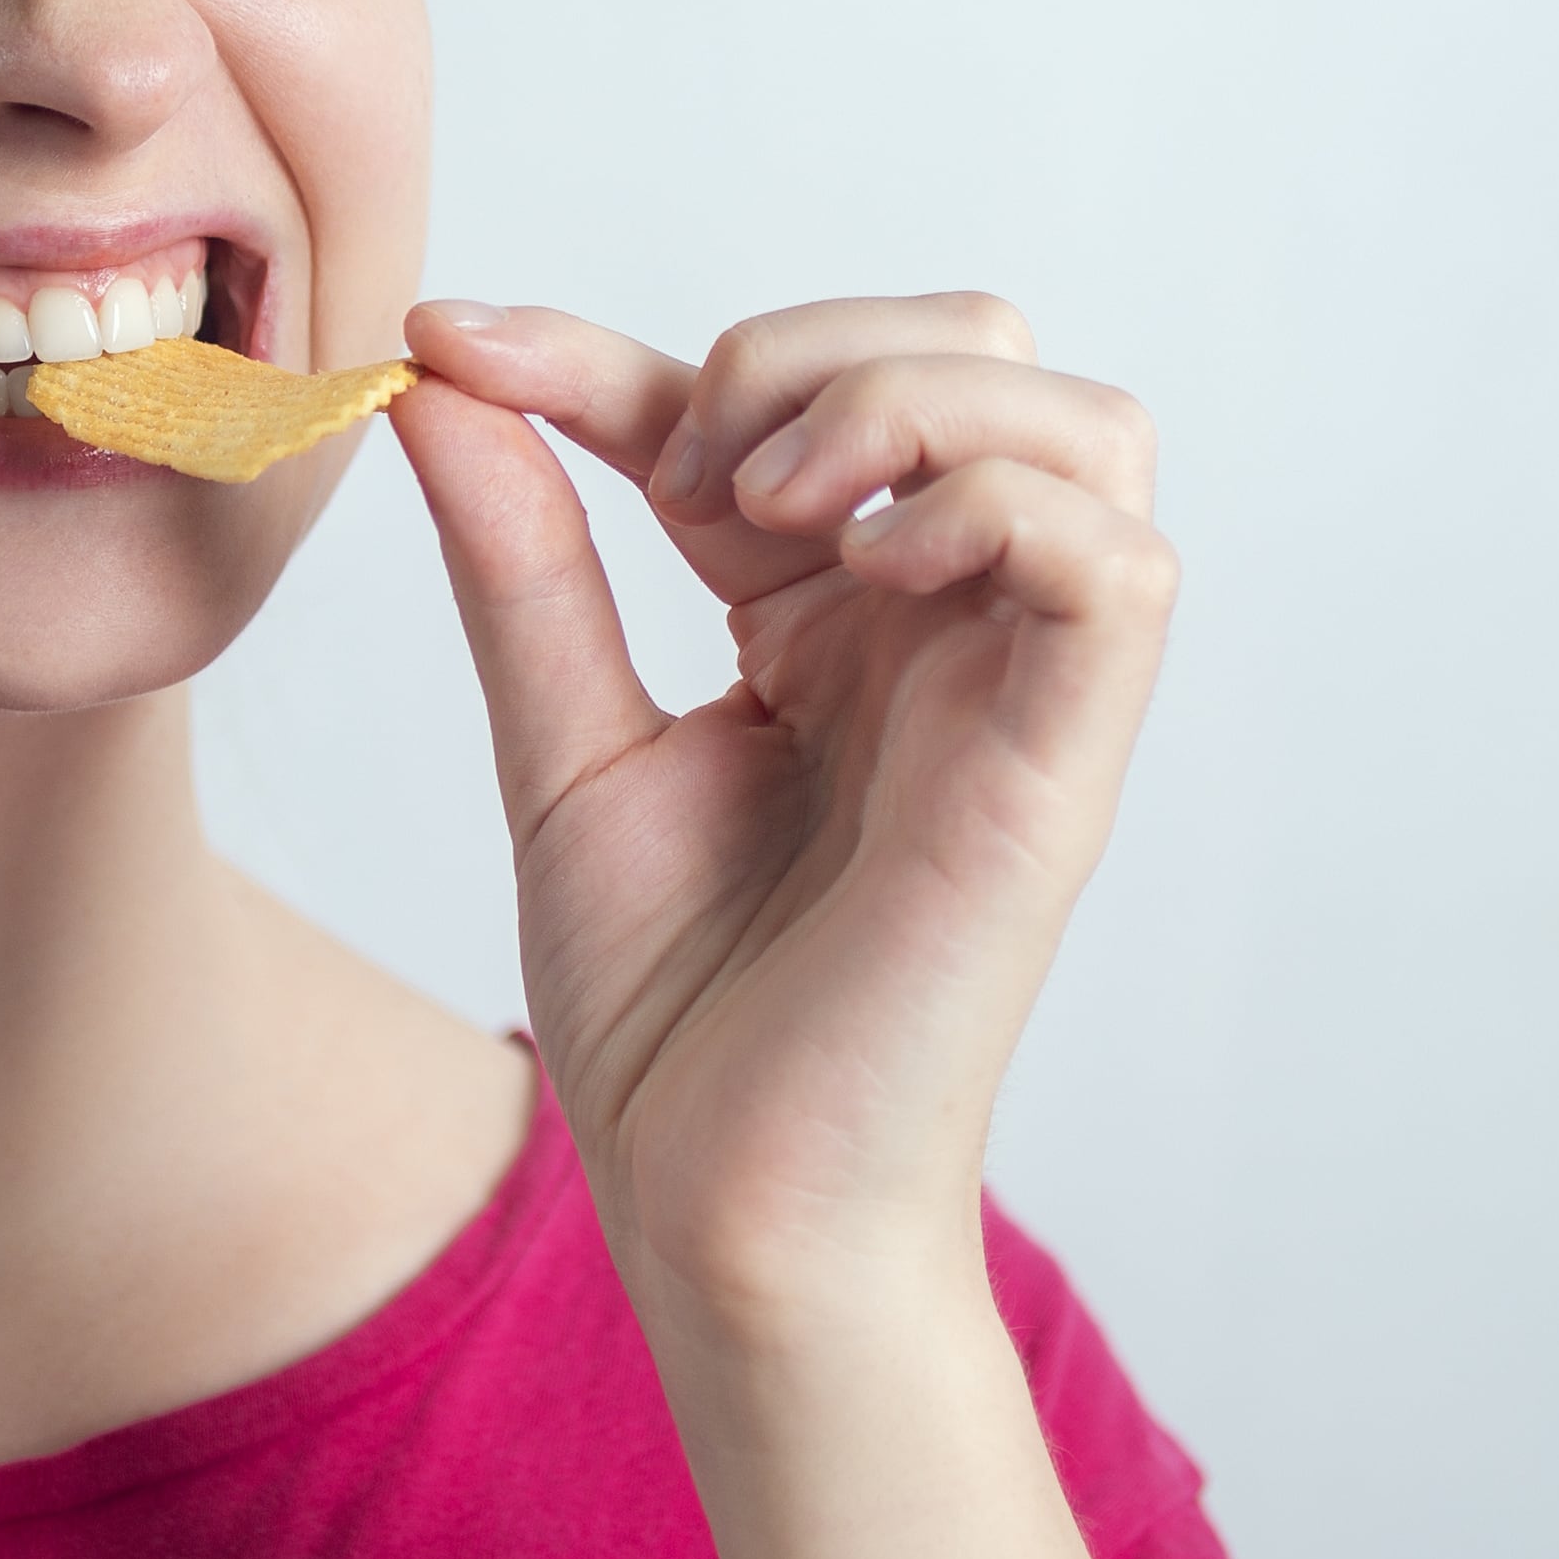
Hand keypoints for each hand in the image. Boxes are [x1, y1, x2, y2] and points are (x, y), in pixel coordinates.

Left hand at [387, 295, 1176, 1337]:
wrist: (718, 1212)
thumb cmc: (672, 1018)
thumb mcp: (563, 743)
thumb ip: (522, 561)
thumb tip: (443, 381)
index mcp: (835, 616)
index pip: (764, 396)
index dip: (602, 350)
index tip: (451, 348)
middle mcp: (945, 628)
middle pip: (980, 348)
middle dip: (811, 347)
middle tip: (676, 484)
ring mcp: (1018, 689)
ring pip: (1086, 423)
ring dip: (907, 403)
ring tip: (764, 513)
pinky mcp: (1059, 767)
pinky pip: (1116, 561)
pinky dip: (991, 509)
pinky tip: (859, 575)